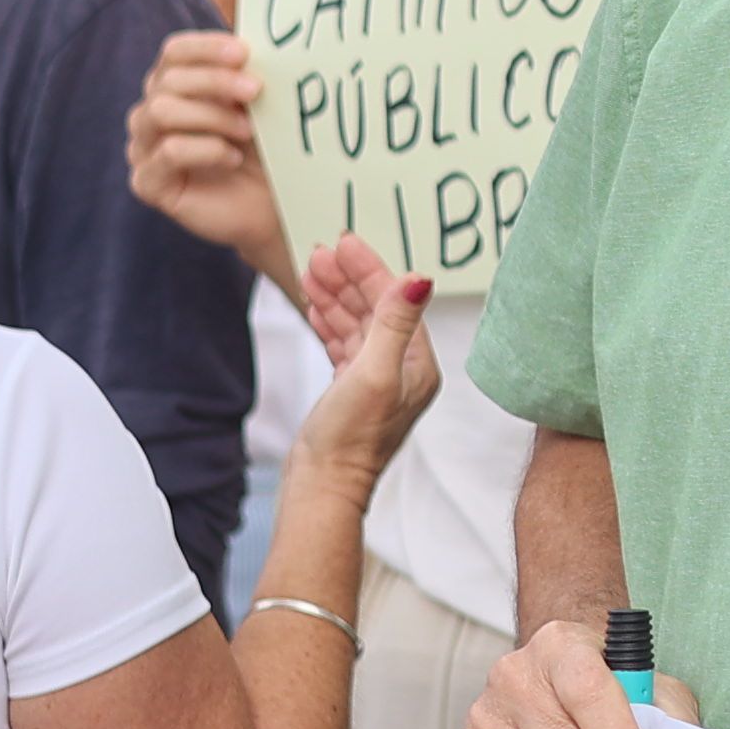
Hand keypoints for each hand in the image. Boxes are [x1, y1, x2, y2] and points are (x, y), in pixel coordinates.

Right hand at [127, 28, 288, 278]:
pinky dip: (206, 150)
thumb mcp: (258, 107)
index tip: (244, 52)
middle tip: (256, 90)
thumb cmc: (264, 150)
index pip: (174, 52)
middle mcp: (151, 113)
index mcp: (174, 85)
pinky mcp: (148, 183)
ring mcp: (144, 148)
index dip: (205, 48)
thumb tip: (250, 46)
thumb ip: (246, 75)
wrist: (272, 206)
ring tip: (248, 131)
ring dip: (211, 116)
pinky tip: (232, 158)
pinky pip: (167, 153)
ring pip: (160, 112)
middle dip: (215, 81)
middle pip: (167, 81)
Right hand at [286, 269, 442, 487]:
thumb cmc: (349, 440)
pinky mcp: (353, 391)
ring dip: (334, 297)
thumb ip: (393, 323)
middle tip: (319, 252)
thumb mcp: (373, 372)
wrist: (322, 486)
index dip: (369, 270)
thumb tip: (419, 279)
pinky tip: (314, 306)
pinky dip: (328, 323)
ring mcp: (377, 380)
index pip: (395, 302)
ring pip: (356, 325)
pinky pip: (343, 345)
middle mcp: (404, 371)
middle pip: (375, 309)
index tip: (344, 242)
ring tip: (310, 270)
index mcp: (419, 365)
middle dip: (347, 279)